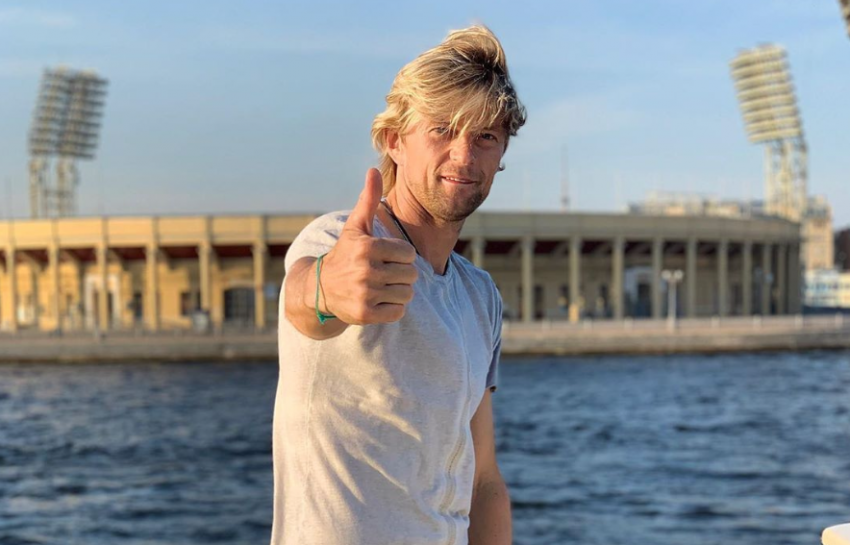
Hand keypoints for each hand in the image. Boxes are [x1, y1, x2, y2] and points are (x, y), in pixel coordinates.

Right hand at [315, 168, 417, 324]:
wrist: (319, 289)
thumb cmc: (345, 254)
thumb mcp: (356, 227)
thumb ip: (368, 199)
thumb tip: (373, 170)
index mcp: (367, 248)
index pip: (409, 254)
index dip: (400, 256)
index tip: (385, 257)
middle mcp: (366, 271)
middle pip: (410, 275)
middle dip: (401, 275)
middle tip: (383, 274)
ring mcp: (365, 294)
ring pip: (407, 294)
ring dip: (398, 292)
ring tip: (381, 287)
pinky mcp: (365, 314)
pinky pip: (398, 312)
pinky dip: (392, 309)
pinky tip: (377, 301)